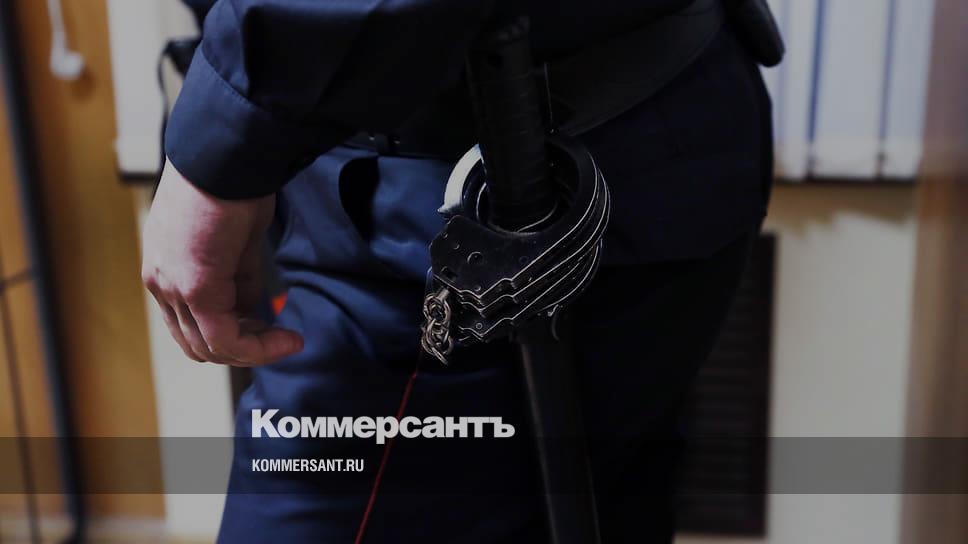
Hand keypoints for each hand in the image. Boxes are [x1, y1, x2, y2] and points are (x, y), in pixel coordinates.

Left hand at [141, 159, 302, 365]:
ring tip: (287, 340)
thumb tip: (253, 306)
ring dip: (253, 351)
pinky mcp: (194, 288)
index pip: (190, 322)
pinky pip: (225, 338)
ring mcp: (173, 287)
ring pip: (209, 347)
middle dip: (242, 348)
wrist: (227, 156)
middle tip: (279, 340)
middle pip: (196, 343)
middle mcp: (160, 281)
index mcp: (164, 265)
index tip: (269, 328)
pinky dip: (258, 347)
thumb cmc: (232, 184)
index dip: (233, 332)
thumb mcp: (238, 240)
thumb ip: (240, 277)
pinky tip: (287, 339)